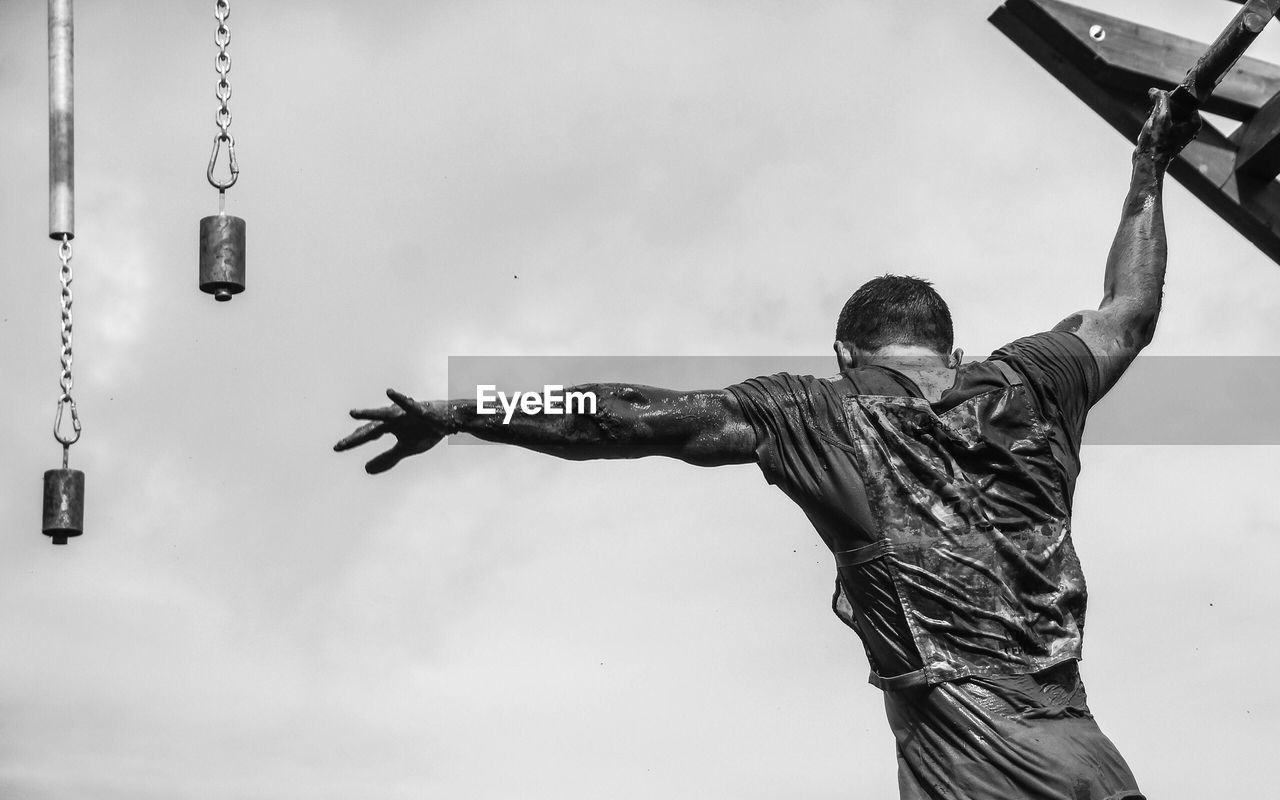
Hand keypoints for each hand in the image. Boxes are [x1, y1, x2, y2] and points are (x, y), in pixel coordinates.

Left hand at [334, 389, 452, 473]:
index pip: (368, 434)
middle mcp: (394, 418)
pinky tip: (389, 392)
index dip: (353, 441)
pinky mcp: (419, 409)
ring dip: (369, 414)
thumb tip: (365, 470)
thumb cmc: (426, 430)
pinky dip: (398, 399)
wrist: (449, 420)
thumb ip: (387, 458)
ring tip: (352, 413)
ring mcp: (405, 413)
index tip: (336, 448)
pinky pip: (408, 404)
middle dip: (356, 437)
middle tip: (340, 445)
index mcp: (390, 427)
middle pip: (372, 428)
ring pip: (385, 414)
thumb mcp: (406, 448)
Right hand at [1135, 87, 1201, 164]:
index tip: (1158, 109)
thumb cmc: (1156, 144)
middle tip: (1153, 119)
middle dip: (1160, 111)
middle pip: (1174, 107)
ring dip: (1155, 118)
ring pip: (1166, 115)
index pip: (1182, 100)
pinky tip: (1149, 133)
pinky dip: (1154, 125)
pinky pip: (1163, 124)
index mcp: (1194, 121)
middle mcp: (1190, 127)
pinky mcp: (1171, 138)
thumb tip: (1154, 90)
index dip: (1168, 100)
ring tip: (1151, 127)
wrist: (1147, 164)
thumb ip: (1161, 99)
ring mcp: (1181, 133)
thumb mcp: (1160, 116)